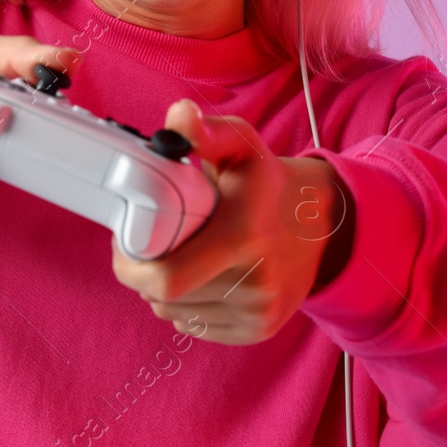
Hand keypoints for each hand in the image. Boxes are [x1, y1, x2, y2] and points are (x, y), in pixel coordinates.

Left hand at [111, 99, 351, 345]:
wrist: (320, 224)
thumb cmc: (267, 182)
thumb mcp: (241, 145)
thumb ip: (206, 132)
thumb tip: (179, 115)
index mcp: (243, 236)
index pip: (167, 277)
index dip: (132, 267)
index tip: (125, 243)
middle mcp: (255, 282)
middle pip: (165, 296)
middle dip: (144, 273)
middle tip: (148, 244)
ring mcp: (258, 312)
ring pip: (176, 313)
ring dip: (164, 291)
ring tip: (177, 256)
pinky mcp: (258, 331)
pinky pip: (196, 327)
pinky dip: (186, 307)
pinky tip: (199, 278)